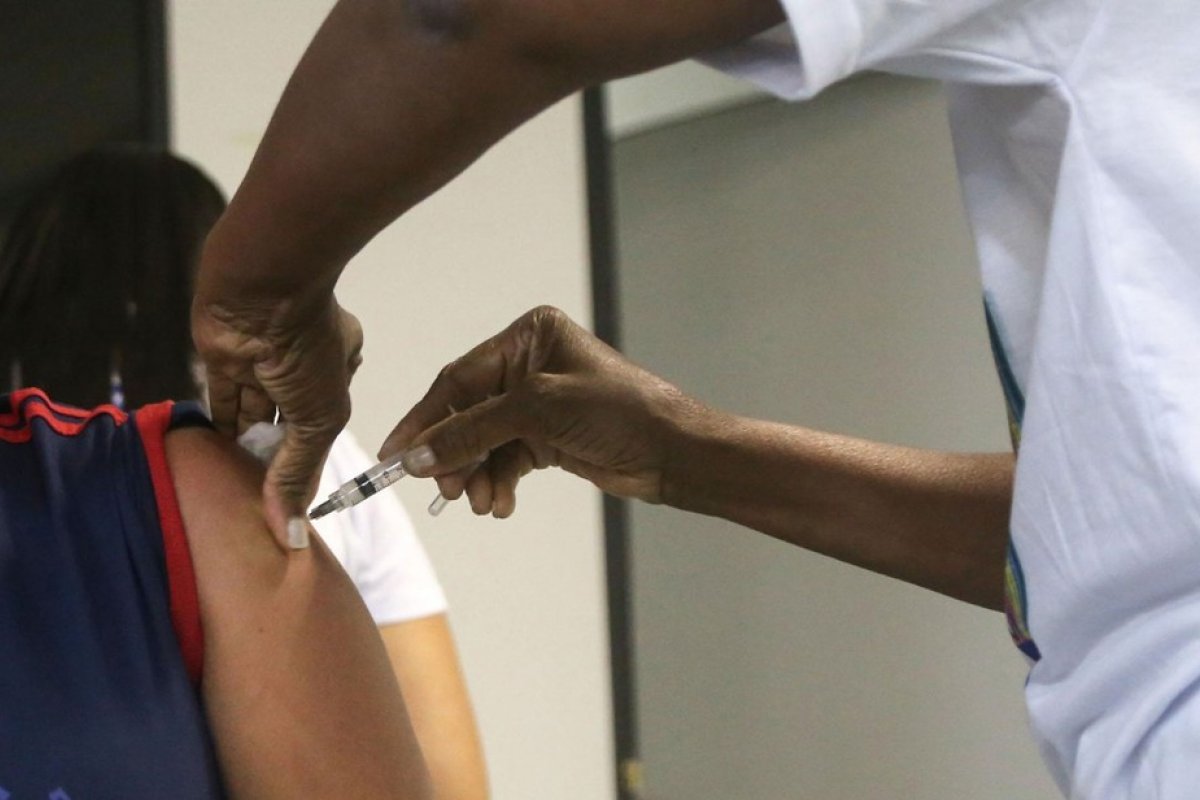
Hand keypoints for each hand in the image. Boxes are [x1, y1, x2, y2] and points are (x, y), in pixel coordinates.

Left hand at [192, 286, 362, 546]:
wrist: (262, 293)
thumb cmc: (308, 351)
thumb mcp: (319, 419)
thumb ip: (299, 472)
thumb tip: (291, 533)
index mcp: (338, 373)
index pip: (321, 429)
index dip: (308, 466)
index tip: (293, 510)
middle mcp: (301, 369)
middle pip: (287, 424)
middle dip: (276, 459)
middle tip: (260, 505)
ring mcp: (261, 363)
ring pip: (253, 415)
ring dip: (245, 448)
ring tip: (234, 492)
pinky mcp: (224, 359)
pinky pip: (222, 400)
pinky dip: (218, 429)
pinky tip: (211, 461)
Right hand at [379, 306, 698, 516]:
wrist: (673, 453)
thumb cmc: (620, 412)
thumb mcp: (539, 412)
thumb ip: (473, 431)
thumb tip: (418, 455)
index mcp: (528, 337)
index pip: (459, 379)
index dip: (424, 418)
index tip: (395, 454)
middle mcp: (530, 365)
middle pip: (467, 413)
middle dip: (454, 454)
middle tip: (443, 489)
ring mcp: (539, 403)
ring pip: (483, 442)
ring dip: (476, 474)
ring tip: (482, 502)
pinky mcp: (548, 436)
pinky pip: (505, 459)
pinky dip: (498, 482)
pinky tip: (501, 502)